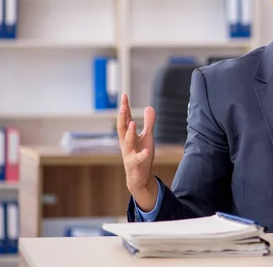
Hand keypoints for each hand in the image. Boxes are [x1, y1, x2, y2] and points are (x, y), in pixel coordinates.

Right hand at [117, 93, 157, 210]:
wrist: (138, 177)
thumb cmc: (141, 154)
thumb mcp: (147, 137)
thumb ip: (148, 123)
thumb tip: (149, 107)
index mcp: (128, 136)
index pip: (125, 119)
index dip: (125, 108)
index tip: (124, 95)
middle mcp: (126, 143)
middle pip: (122, 128)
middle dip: (122, 117)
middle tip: (123, 106)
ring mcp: (129, 153)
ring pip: (127, 142)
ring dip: (129, 133)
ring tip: (132, 123)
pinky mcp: (135, 164)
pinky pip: (138, 159)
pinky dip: (142, 154)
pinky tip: (147, 150)